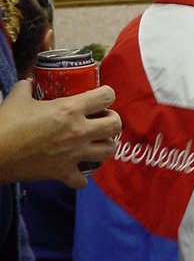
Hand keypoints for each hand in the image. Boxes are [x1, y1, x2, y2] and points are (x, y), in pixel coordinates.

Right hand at [0, 79, 121, 187]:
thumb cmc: (6, 124)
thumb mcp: (19, 96)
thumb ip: (28, 86)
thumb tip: (29, 81)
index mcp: (71, 109)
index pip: (107, 96)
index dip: (106, 94)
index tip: (100, 98)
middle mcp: (78, 131)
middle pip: (116, 125)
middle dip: (112, 120)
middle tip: (102, 120)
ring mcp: (73, 154)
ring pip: (108, 151)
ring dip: (105, 145)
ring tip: (96, 141)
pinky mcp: (63, 173)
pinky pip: (83, 180)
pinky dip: (81, 176)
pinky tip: (75, 168)